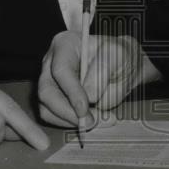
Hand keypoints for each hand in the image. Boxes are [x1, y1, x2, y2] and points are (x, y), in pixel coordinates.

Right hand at [37, 32, 160, 126]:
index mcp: (65, 44)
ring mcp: (50, 82)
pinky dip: (70, 124)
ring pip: (46, 108)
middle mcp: (51, 63)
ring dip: (69, 121)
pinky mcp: (54, 100)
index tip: (84, 108)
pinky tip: (89, 120)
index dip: (71, 92)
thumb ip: (103, 70)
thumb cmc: (119, 55)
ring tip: (94, 120)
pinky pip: (53, 118)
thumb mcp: (118, 55)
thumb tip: (89, 95)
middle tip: (89, 121)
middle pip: (47, 92)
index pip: (61, 69)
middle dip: (67, 111)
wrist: (123, 66)